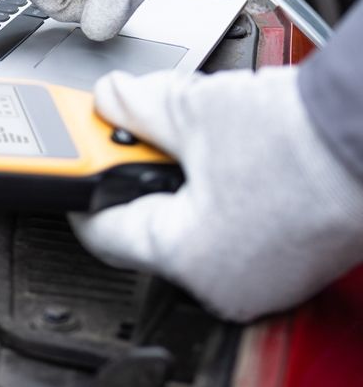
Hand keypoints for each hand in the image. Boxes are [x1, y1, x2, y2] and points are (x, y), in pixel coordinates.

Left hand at [71, 67, 362, 321]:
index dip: (85, 187)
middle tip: (140, 136)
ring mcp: (266, 282)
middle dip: (140, 177)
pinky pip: (238, 232)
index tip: (79, 164)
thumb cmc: (306, 140)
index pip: (102, 231)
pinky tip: (239, 161)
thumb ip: (137, 107)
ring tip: (200, 143)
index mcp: (187, 260)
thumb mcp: (195, 112)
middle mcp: (224, 287)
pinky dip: (226, 198)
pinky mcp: (296, 266)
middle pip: (149, 228)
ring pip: (195, 230)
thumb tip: (110, 99)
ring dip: (186, 185)